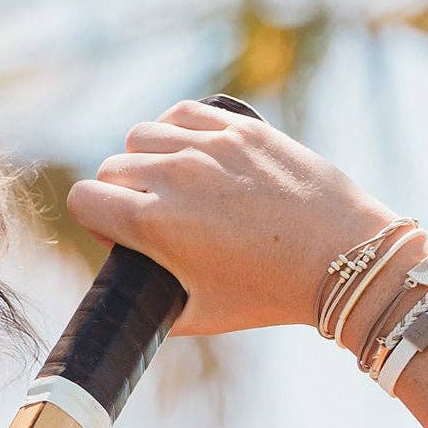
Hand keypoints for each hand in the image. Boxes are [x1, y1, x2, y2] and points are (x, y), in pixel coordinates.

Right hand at [67, 99, 408, 336]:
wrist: (344, 258)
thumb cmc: (268, 294)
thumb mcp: (195, 313)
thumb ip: (144, 298)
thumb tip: (121, 284)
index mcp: (154, 224)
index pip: (83, 199)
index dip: (94, 220)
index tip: (119, 236)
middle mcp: (174, 177)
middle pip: (110, 169)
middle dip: (120, 195)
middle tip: (152, 218)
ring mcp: (209, 146)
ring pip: (140, 136)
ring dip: (145, 160)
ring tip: (172, 185)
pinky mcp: (241, 127)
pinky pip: (181, 113)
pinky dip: (175, 130)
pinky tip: (191, 154)